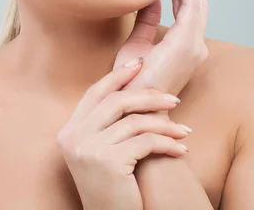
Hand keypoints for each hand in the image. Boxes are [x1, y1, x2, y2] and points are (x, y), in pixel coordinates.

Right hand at [56, 58, 191, 209]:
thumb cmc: (111, 188)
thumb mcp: (101, 152)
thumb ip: (107, 125)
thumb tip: (134, 90)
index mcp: (69, 132)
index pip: (94, 93)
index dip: (117, 76)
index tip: (140, 64)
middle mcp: (73, 137)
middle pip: (116, 102)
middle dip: (149, 97)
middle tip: (174, 100)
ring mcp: (88, 149)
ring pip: (135, 122)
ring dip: (165, 125)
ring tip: (184, 131)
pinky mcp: (108, 162)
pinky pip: (145, 142)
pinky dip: (168, 144)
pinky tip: (181, 150)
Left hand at [114, 0, 208, 96]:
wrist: (130, 105)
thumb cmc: (131, 81)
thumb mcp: (137, 45)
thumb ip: (147, 21)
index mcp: (184, 47)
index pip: (184, 9)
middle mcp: (195, 46)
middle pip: (194, 3)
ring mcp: (193, 46)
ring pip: (195, 3)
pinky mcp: (187, 44)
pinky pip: (190, 8)